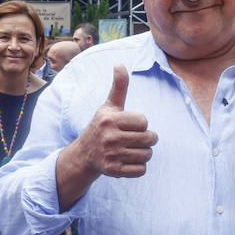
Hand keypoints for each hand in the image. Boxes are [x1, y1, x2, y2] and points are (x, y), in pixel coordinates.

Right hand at [56, 64, 156, 207]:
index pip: (144, 121)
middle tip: (137, 138)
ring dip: (144, 153)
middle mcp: (109, 137)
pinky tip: (128, 161)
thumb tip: (119, 64)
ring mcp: (111, 155)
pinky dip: (138, 167)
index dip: (141, 123)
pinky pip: (141, 170)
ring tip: (133, 149)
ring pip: (147, 155)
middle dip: (148, 139)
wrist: (85, 154)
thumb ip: (119, 87)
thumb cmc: (102, 126)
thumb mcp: (109, 106)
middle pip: (149, 139)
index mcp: (110, 120)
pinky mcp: (113, 171)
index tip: (131, 125)